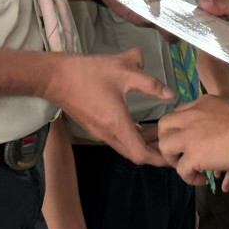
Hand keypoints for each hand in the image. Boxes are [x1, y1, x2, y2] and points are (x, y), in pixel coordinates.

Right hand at [50, 48, 173, 167]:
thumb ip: (150, 82)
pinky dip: (131, 136)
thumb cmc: (90, 73)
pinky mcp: (93, 125)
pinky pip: (117, 138)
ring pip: (125, 146)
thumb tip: (171, 93)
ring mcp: (99, 131)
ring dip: (142, 143)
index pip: (140, 154)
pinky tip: (139, 124)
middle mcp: (108, 134)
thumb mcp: (124, 70)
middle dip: (154, 152)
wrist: (55, 77)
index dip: (158, 158)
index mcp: (117, 125)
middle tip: (170, 144)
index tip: (173, 156)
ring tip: (158, 134)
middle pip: (134, 154)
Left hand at [158, 96, 228, 185]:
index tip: (186, 139)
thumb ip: (214, 114)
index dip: (178, 128)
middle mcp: (190, 116)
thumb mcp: (227, 107)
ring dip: (174, 160)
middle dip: (167, 141)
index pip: (177, 113)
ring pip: (165, 147)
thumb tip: (213, 128)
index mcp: (200, 104)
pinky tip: (202, 179)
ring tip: (188, 168)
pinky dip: (190, 177)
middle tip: (179, 153)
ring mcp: (189, 136)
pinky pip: (181, 169)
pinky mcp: (193, 155)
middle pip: (163, 126)